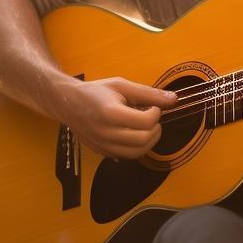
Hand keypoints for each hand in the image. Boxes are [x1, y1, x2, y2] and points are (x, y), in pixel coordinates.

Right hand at [49, 76, 175, 159]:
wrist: (67, 103)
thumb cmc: (96, 91)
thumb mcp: (122, 85)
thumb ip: (148, 93)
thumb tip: (174, 99)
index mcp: (110, 113)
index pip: (145, 122)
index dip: (157, 113)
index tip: (154, 106)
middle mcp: (105, 133)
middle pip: (143, 140)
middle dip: (156, 129)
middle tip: (153, 118)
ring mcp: (102, 145)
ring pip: (137, 153)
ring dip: (149, 141)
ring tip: (147, 127)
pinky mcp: (102, 153)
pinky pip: (127, 156)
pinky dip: (137, 148)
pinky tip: (135, 134)